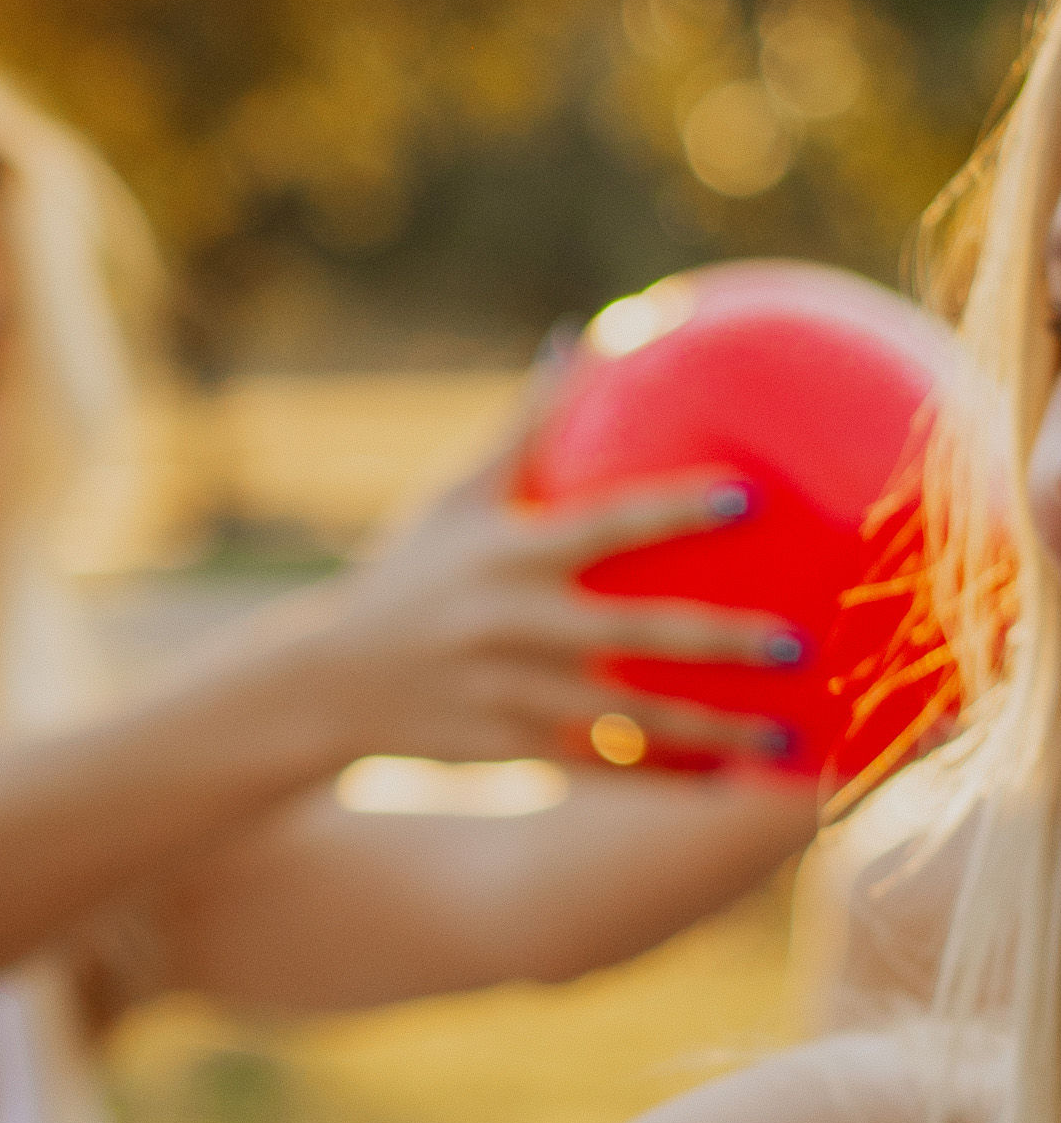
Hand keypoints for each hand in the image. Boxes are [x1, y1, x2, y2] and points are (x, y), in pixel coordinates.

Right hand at [285, 392, 805, 769]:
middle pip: (633, 636)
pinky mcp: (510, 748)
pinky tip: (732, 786)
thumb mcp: (451, 499)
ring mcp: (512, 694)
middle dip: (718, 644)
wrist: (323, 684)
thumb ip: (523, 427)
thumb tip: (583, 336)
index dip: (673, 509)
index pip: (605, 526)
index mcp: (508, 556)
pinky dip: (665, 779)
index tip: (748, 495)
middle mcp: (513, 626)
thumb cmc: (404, 576)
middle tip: (799, 647)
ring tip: (787, 746)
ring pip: (628, 720)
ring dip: (711, 734)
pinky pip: (603, 766)